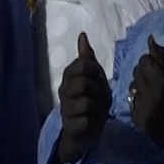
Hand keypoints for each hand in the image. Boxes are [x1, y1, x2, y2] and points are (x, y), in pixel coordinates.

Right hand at [57, 33, 110, 163]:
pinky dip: (91, 122)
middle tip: (100, 98)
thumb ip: (87, 57)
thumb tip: (82, 34)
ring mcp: (65, 108)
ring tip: (97, 110)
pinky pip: (84, 120)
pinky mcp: (69, 126)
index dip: (96, 73)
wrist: (87, 129)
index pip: (83, 65)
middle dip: (98, 91)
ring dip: (97, 107)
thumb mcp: (93, 76)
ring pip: (86, 102)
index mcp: (68, 76)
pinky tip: (90, 122)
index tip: (98, 81)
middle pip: (84, 82)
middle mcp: (63, 90)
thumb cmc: (91, 98)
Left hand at [130, 36, 163, 146]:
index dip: (150, 62)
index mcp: (160, 83)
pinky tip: (148, 103)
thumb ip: (162, 57)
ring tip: (150, 92)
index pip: (144, 61)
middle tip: (154, 79)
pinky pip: (131, 102)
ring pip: (132, 86)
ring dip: (139, 86)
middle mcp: (148, 95)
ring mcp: (141, 109)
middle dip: (144, 73)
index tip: (157, 68)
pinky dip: (137, 100)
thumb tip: (150, 39)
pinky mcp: (136, 119)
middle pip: (136, 72)